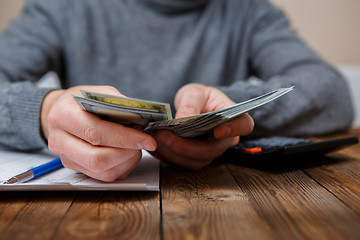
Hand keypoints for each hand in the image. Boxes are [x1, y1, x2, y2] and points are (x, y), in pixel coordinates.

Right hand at [41, 86, 156, 181]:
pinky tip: (128, 153)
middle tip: (145, 142)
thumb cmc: (81, 101)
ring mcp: (66, 158)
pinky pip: (104, 176)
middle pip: (98, 158)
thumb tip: (141, 119)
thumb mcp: (98, 93)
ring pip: (103, 171)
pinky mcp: (76, 169)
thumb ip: (118, 105)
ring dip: (127, 160)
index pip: (96, 133)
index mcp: (63, 116)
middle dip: (128, 152)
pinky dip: (123, 166)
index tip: (147, 139)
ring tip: (137, 146)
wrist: (59, 112)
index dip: (125, 138)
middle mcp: (60, 140)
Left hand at [150, 83, 253, 169]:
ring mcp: (210, 151)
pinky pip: (182, 163)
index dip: (233, 130)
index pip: (243, 125)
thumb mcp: (195, 93)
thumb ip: (190, 104)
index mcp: (234, 118)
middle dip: (186, 145)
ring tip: (155, 138)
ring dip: (173, 152)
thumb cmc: (200, 98)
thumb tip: (183, 119)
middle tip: (164, 134)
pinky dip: (167, 155)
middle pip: (212, 150)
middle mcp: (224, 140)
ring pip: (195, 160)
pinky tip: (154, 145)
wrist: (193, 106)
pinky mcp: (195, 158)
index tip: (218, 130)